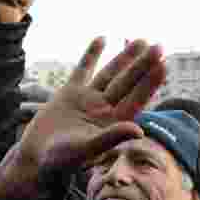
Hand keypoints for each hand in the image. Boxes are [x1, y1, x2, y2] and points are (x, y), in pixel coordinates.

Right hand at [0, 38, 166, 199]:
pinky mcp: (69, 93)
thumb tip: (139, 131)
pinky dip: (92, 54)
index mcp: (113, 122)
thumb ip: (111, 138)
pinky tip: (102, 38)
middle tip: (159, 47)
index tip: (163, 64)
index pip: (136, 98)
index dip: (150, 82)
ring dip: (125, 58)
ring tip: (142, 41)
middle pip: (128, 82)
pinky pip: (83, 69)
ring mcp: (88, 99)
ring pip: (111, 74)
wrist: (36, 159)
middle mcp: (105, 109)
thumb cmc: (61, 161)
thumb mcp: (86, 149)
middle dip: (143, 65)